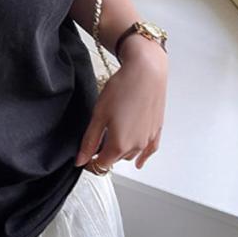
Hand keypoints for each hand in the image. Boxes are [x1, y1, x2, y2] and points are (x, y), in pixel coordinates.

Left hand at [76, 36, 167, 171]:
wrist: (146, 72)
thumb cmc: (122, 89)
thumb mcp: (98, 115)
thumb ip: (89, 141)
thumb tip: (80, 160)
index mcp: (119, 145)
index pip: (101, 165)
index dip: (90, 162)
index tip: (84, 156)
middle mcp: (136, 146)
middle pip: (115, 159)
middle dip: (105, 154)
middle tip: (95, 142)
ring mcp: (148, 139)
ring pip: (131, 154)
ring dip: (121, 151)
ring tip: (113, 136)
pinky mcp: (156, 130)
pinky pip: (149, 150)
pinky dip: (143, 156)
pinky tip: (139, 161)